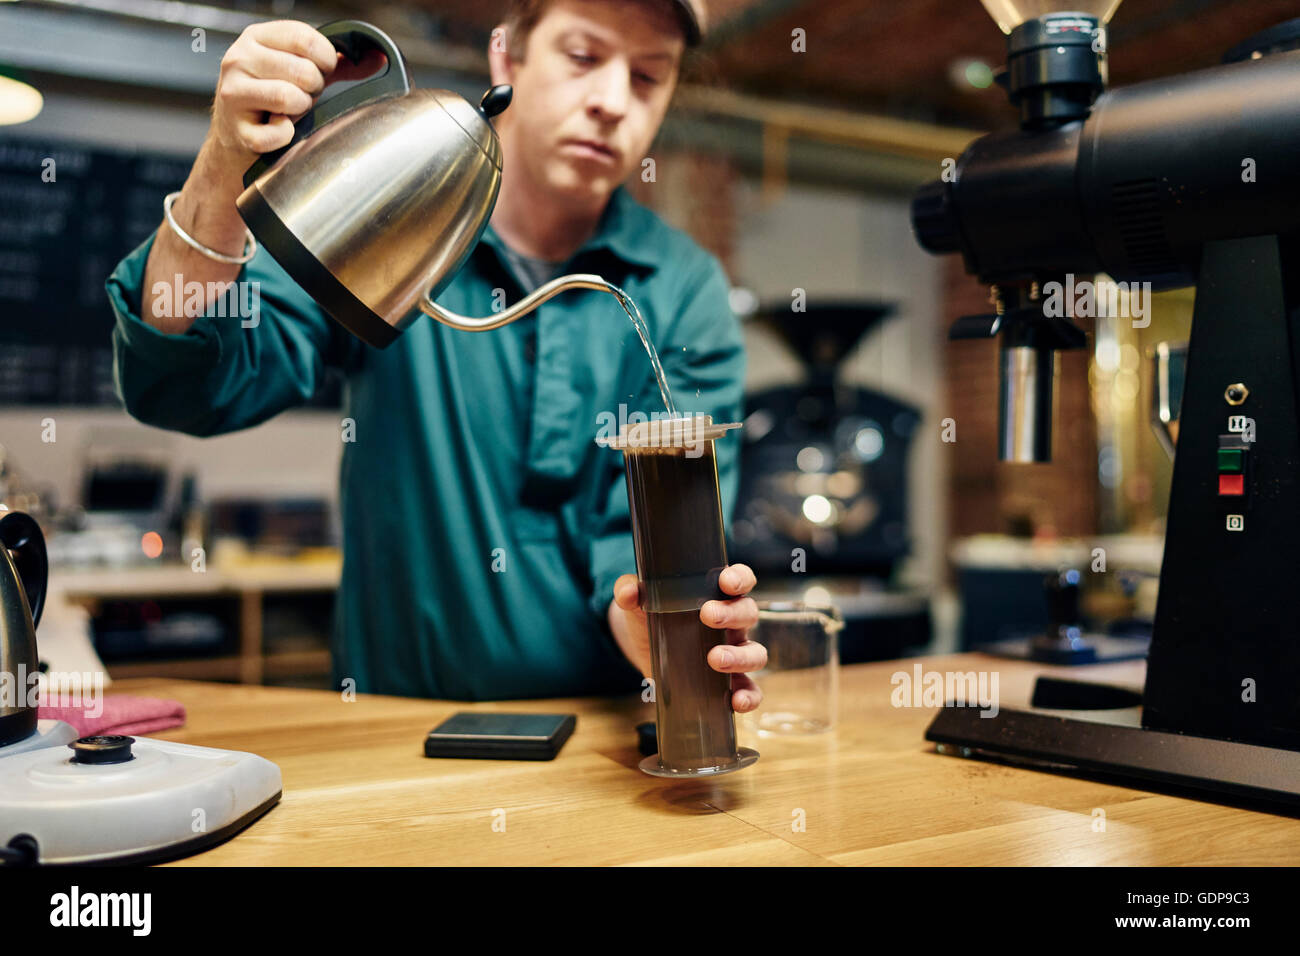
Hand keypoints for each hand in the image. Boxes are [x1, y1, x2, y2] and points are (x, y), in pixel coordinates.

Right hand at [210, 20, 386, 164]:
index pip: (305, 38)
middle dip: (313, 89)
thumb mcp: (300, 71)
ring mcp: (233, 93)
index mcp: (257, 37)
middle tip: (304, 95)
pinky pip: (278, 134)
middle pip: (302, 71)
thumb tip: (378, 58)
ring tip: (291, 110)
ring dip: (300, 110)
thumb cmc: (274, 98)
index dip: (326, 59)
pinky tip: (280, 129)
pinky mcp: (236, 128)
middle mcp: (239, 59)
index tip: (324, 71)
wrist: (237, 133)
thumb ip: (338, 64)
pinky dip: (286, 136)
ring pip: (288, 97)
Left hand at [608, 564, 766, 712]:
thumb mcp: (640, 601)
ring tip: (714, 659)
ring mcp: (734, 652)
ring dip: (740, 656)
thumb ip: (630, 590)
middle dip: (732, 614)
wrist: (644, 650)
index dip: (740, 578)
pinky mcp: (728, 683)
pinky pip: (751, 689)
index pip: (741, 579)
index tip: (726, 582)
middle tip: (707, 616)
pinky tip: (736, 700)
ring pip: (755, 652)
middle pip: (748, 613)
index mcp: (717, 595)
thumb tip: (628, 593)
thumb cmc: (652, 615)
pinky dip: (749, 695)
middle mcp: (732, 622)